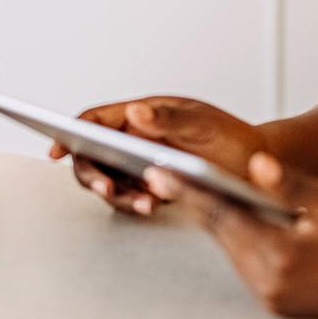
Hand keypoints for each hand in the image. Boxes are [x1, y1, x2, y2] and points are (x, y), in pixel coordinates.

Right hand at [55, 97, 262, 218]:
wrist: (260, 168)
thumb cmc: (232, 138)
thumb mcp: (202, 123)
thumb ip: (167, 118)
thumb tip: (134, 113)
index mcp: (142, 115)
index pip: (96, 120)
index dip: (70, 131)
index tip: (57, 147)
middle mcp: (137, 139)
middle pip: (94, 154)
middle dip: (93, 173)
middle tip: (106, 188)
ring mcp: (143, 165)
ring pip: (111, 179)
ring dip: (118, 193)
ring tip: (143, 202)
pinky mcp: (154, 187)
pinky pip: (131, 196)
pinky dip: (135, 202)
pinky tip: (152, 205)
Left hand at [179, 153, 317, 318]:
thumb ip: (290, 186)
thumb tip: (253, 165)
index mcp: (281, 258)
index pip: (222, 216)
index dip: (189, 190)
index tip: (159, 171)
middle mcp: (272, 286)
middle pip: (223, 235)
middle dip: (198, 204)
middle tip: (164, 175)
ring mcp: (278, 301)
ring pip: (236, 251)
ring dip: (220, 223)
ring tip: (192, 192)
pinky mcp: (286, 306)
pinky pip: (252, 267)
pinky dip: (241, 241)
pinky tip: (235, 221)